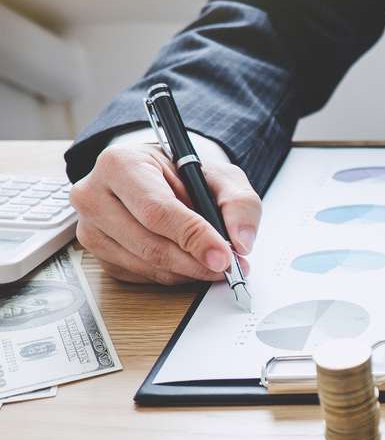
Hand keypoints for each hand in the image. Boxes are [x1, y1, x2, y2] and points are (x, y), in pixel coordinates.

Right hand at [70, 143, 260, 283]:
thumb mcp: (221, 176)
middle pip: (148, 243)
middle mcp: (94, 195)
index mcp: (120, 164)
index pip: (157, 210)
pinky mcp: (96, 253)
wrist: (160, 178)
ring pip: (143, 264)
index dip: (193, 237)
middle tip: (228, 266)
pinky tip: (187, 262)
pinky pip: (137, 275)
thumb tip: (241, 241)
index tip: (223, 256)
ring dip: (185, 271)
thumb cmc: (184, 174)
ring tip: (213, 263)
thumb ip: (239, 203)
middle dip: (194, 261)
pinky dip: (170, 275)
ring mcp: (89, 227)